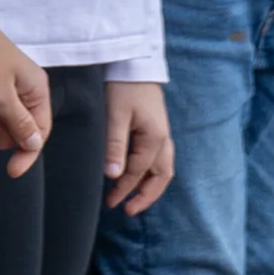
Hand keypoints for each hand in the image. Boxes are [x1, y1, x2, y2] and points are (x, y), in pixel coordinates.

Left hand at [0, 6, 48, 175]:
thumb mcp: (0, 96)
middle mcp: (30, 88)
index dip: (27, 154)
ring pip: (9, 122)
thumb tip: (34, 144)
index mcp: (38, 89)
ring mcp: (13, 85)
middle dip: (6, 134)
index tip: (12, 170)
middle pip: (25, 129)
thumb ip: (19, 123)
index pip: (41, 133)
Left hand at [104, 80, 173, 212]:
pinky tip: (139, 177)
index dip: (124, 189)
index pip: (137, 172)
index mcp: (154, 138)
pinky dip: (151, 174)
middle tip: (127, 210)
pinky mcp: (158, 129)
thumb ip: (115, 146)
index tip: (110, 203)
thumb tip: (113, 176)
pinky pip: (160, 159)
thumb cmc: (123, 88)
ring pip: (162, 170)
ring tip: (133, 200)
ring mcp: (163, 135)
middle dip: (144, 196)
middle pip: (160, 177)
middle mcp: (163, 140)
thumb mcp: (116, 116)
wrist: (134, 63)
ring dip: (149, 187)